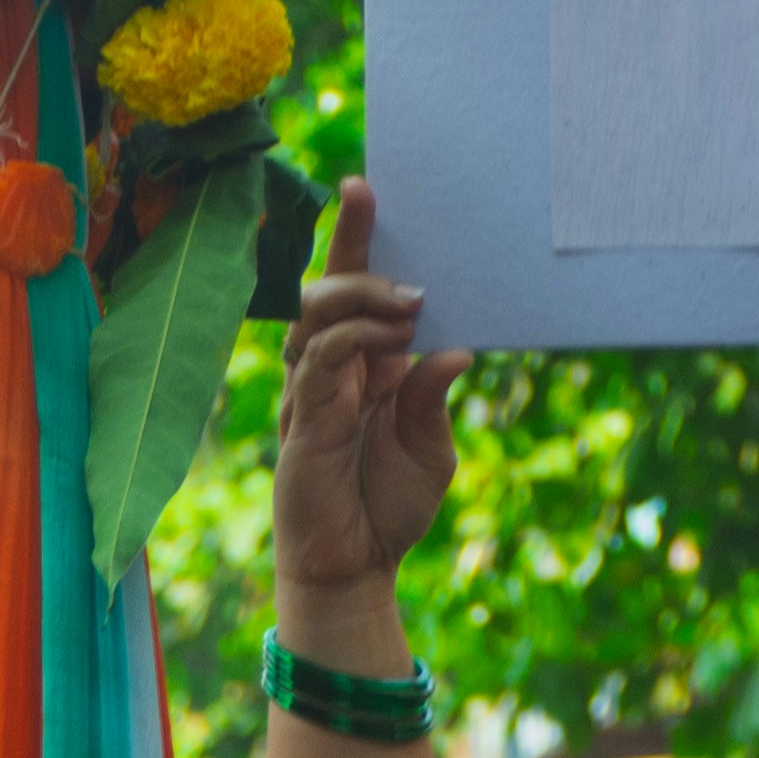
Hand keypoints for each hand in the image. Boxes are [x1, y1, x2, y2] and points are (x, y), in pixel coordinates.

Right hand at [271, 180, 463, 609]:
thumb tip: (456, 349)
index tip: (364, 187)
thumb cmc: (389, 510)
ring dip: (362, 298)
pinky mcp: (302, 419)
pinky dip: (351, 339)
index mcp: (367, 365)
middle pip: (328, 286)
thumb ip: (434, 398)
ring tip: (409, 306)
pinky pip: (317, 358)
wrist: (355, 571)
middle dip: (359, 256)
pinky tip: (388, 343)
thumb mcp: (431, 448)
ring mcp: (312, 391)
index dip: (357, 237)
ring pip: (316, 313)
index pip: (355, 287)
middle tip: (413, 278)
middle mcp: (334, 369)